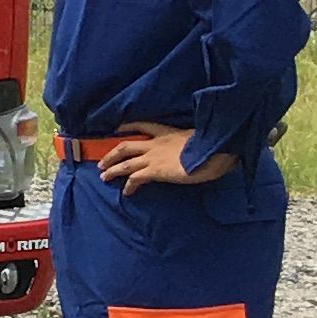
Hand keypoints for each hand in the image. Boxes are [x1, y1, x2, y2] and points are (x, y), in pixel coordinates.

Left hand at [96, 120, 232, 192]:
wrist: (215, 152)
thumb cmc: (212, 146)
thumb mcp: (198, 138)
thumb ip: (189, 142)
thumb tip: (194, 148)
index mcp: (168, 132)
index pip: (143, 125)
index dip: (128, 126)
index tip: (117, 128)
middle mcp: (156, 143)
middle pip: (126, 146)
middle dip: (111, 154)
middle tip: (101, 162)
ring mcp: (154, 157)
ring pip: (125, 162)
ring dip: (112, 170)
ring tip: (104, 177)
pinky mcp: (156, 170)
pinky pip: (135, 178)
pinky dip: (129, 186)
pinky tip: (126, 192)